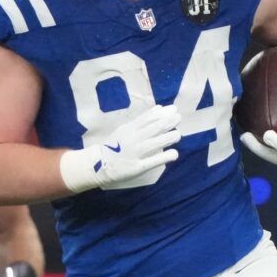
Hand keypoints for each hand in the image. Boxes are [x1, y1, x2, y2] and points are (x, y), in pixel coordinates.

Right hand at [59, 105, 180, 192]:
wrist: (99, 164)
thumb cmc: (114, 146)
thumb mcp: (125, 129)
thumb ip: (142, 121)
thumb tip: (159, 109)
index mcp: (130, 129)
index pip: (148, 118)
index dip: (162, 114)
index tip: (173, 109)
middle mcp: (133, 140)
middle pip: (154, 129)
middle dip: (168, 122)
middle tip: (178, 118)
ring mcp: (136, 153)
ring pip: (155, 143)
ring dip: (169, 138)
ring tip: (177, 135)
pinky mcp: (138, 167)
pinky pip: (153, 161)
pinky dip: (165, 157)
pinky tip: (174, 154)